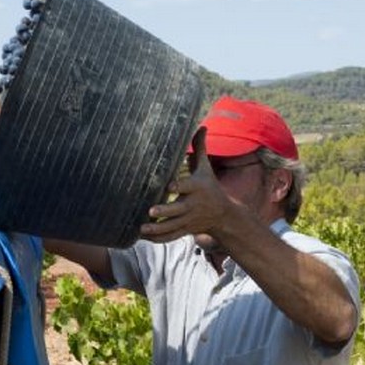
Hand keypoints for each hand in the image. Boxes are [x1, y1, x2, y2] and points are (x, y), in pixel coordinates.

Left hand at [140, 127, 228, 242]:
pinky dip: (157, 238)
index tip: (170, 186)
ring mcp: (188, 220)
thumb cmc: (210, 186)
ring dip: (157, 228)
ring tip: (141, 228)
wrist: (223, 215)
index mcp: (197, 187)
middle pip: (178, 209)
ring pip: (172, 226)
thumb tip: (202, 125)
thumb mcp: (206, 168)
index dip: (179, 186)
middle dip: (165, 211)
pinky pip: (171, 236)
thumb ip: (200, 148)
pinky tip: (142, 237)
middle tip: (150, 210)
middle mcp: (193, 205)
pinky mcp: (185, 230)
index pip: (188, 186)